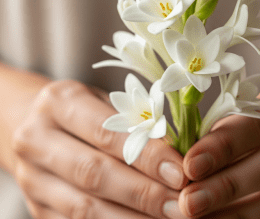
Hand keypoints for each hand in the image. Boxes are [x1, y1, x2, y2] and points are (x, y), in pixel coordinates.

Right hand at [12, 80, 188, 218]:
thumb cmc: (86, 109)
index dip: (146, 156)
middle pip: (93, 173)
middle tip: (180, 204)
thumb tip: (177, 157)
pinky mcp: (36, 207)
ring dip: (131, 218)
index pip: (107, 133)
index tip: (180, 172)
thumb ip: (136, 124)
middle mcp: (36, 140)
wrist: (36, 125)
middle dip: (143, 193)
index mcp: (58, 102)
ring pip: (83, 209)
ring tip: (168, 218)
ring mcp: (31, 178)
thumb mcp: (107, 102)